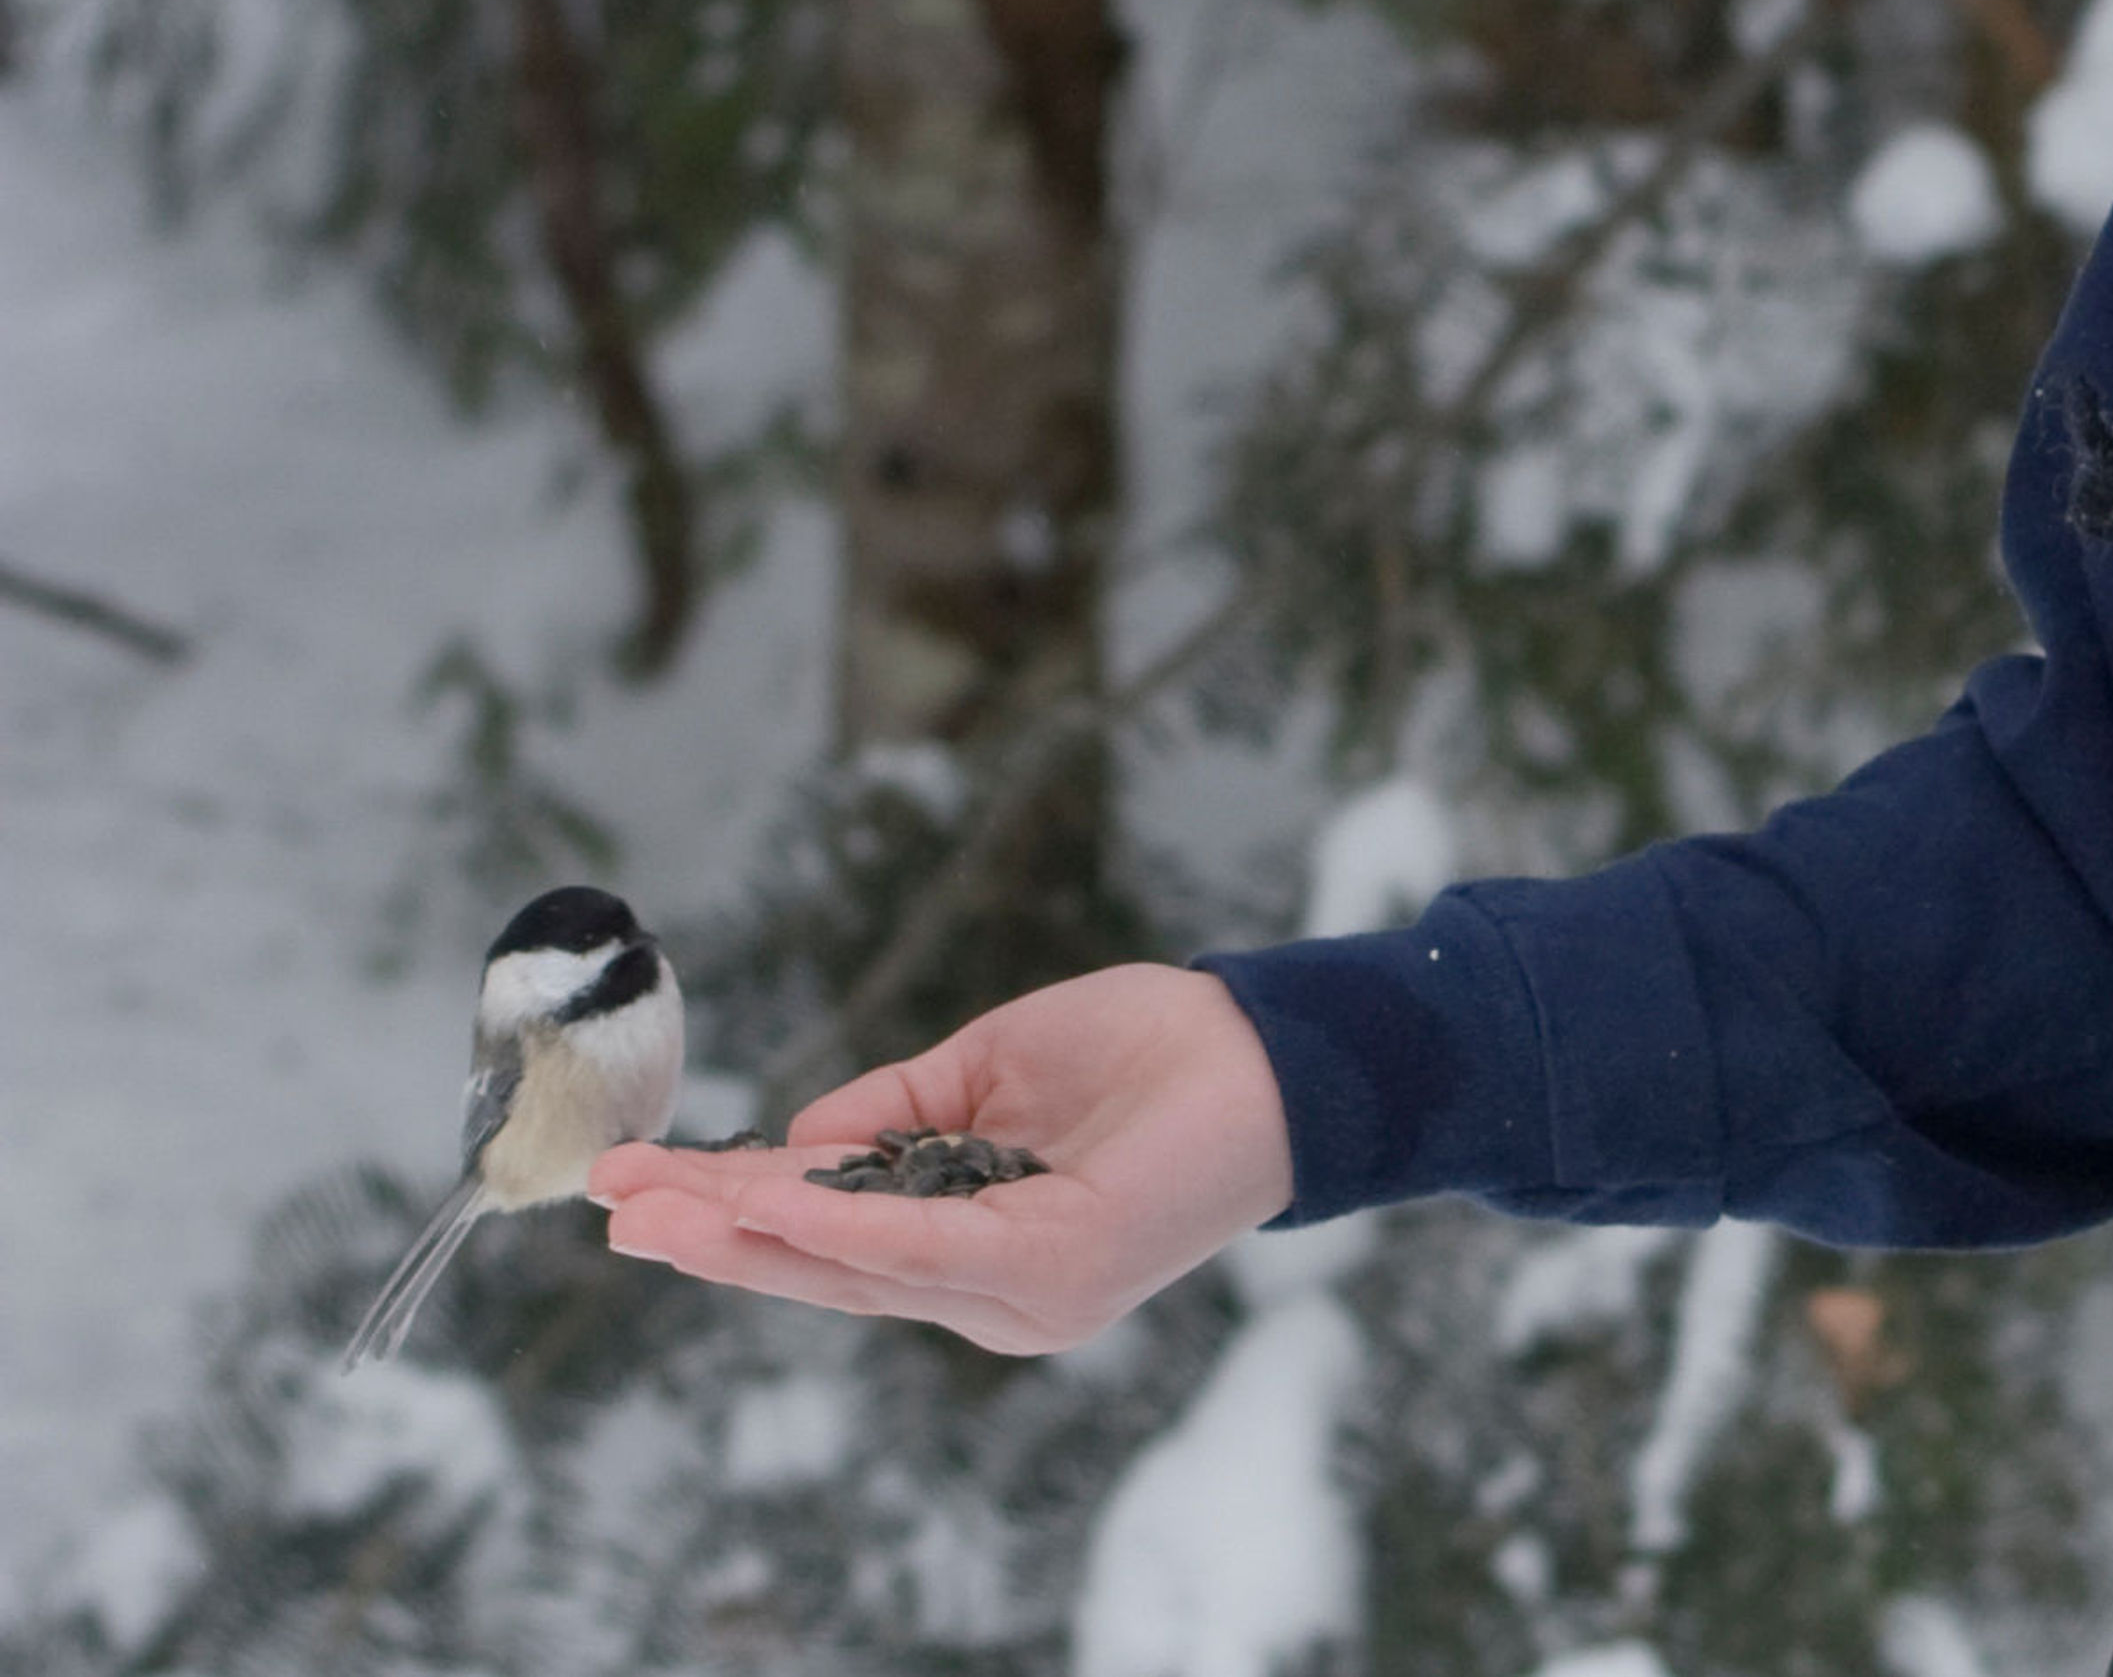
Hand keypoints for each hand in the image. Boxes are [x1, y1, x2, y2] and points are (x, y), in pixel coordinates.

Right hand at [590, 962, 1293, 1355]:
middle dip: (713, 1236)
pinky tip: (780, 1205)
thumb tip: (797, 1137)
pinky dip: (850, 1229)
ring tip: (656, 1209)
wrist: (1272, 1048)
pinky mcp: (1058, 1271)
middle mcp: (992, 1290)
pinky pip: (932, 1251)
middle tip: (609, 1205)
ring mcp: (1023, 1293)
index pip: (832, 1237)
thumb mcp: (994, 1068)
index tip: (639, 1182)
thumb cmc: (1152, 1050)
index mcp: (976, 1243)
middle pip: (824, 1269)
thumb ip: (897, 1111)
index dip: (735, 1211)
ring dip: (751, 1234)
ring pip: (859, 1269)